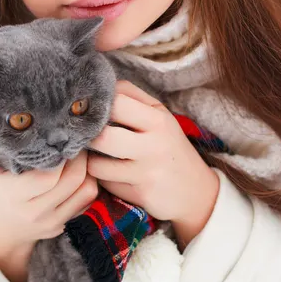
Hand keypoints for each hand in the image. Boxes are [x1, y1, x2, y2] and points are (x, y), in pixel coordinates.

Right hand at [0, 149, 98, 258]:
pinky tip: (79, 172)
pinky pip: (88, 200)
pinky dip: (88, 183)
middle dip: (80, 157)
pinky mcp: (65, 224)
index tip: (61, 139)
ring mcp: (52, 221)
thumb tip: (7, 122)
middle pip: (73, 181)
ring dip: (89, 170)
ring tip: (80, 156)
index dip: (61, 155)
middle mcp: (36, 212)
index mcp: (15, 195)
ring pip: (87, 191)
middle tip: (76, 142)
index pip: (50, 176)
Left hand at [87, 80, 219, 240]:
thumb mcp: (159, 115)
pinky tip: (113, 173)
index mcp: (158, 119)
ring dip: (92, 161)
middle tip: (84, 135)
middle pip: (102, 136)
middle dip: (87, 136)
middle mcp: (154, 145)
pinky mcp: (140, 195)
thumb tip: (97, 86)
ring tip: (99, 156)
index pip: (116, 102)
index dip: (96, 105)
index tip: (89, 110)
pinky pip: (106, 183)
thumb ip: (130, 96)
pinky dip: (104, 178)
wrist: (196, 191)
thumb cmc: (168, 145)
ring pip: (97, 164)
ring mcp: (147, 172)